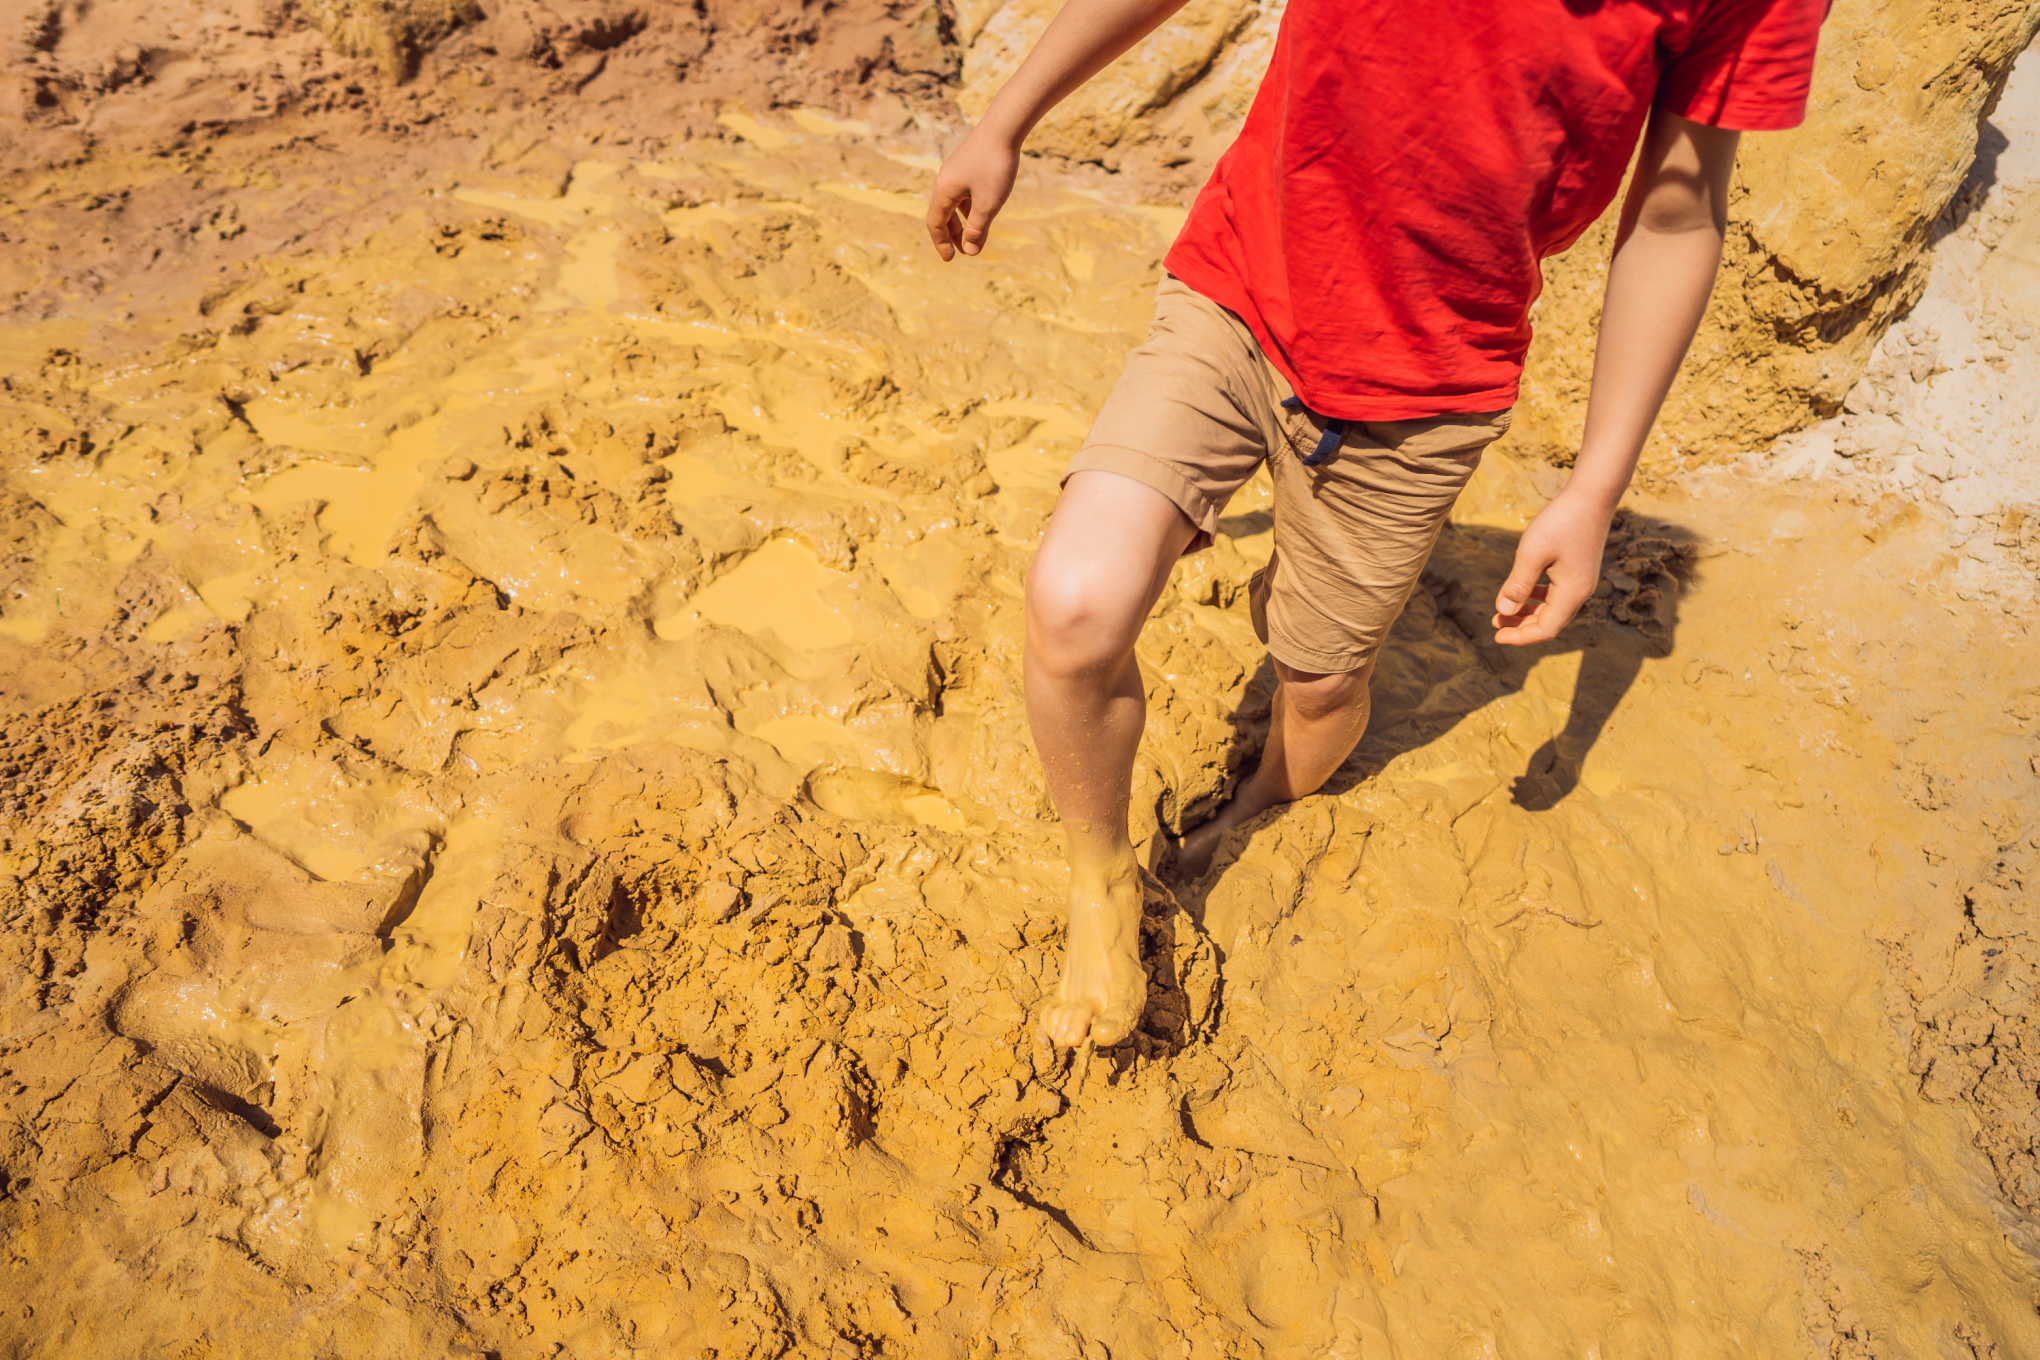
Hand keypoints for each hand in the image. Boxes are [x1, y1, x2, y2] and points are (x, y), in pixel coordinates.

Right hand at [926, 126, 1020, 260]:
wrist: (1004, 126)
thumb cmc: (995, 166)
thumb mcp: (988, 204)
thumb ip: (978, 229)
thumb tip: (971, 252)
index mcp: (944, 191)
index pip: (935, 223)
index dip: (941, 243)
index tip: (950, 259)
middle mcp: (945, 180)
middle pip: (943, 214)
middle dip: (952, 235)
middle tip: (963, 252)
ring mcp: (956, 170)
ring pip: (954, 203)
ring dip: (962, 222)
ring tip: (974, 236)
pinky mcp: (968, 163)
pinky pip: (963, 191)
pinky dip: (969, 207)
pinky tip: (983, 212)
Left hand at [1491, 489, 1613, 645]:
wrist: (1592, 495)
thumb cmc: (1561, 522)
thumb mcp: (1532, 554)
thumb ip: (1517, 585)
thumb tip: (1502, 612)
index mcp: (1572, 594)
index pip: (1545, 629)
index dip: (1520, 637)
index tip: (1496, 636)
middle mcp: (1580, 592)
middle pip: (1549, 622)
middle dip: (1521, 626)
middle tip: (1495, 623)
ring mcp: (1581, 581)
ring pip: (1552, 608)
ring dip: (1528, 612)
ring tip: (1503, 611)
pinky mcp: (1578, 570)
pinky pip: (1556, 594)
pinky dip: (1537, 597)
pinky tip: (1522, 590)